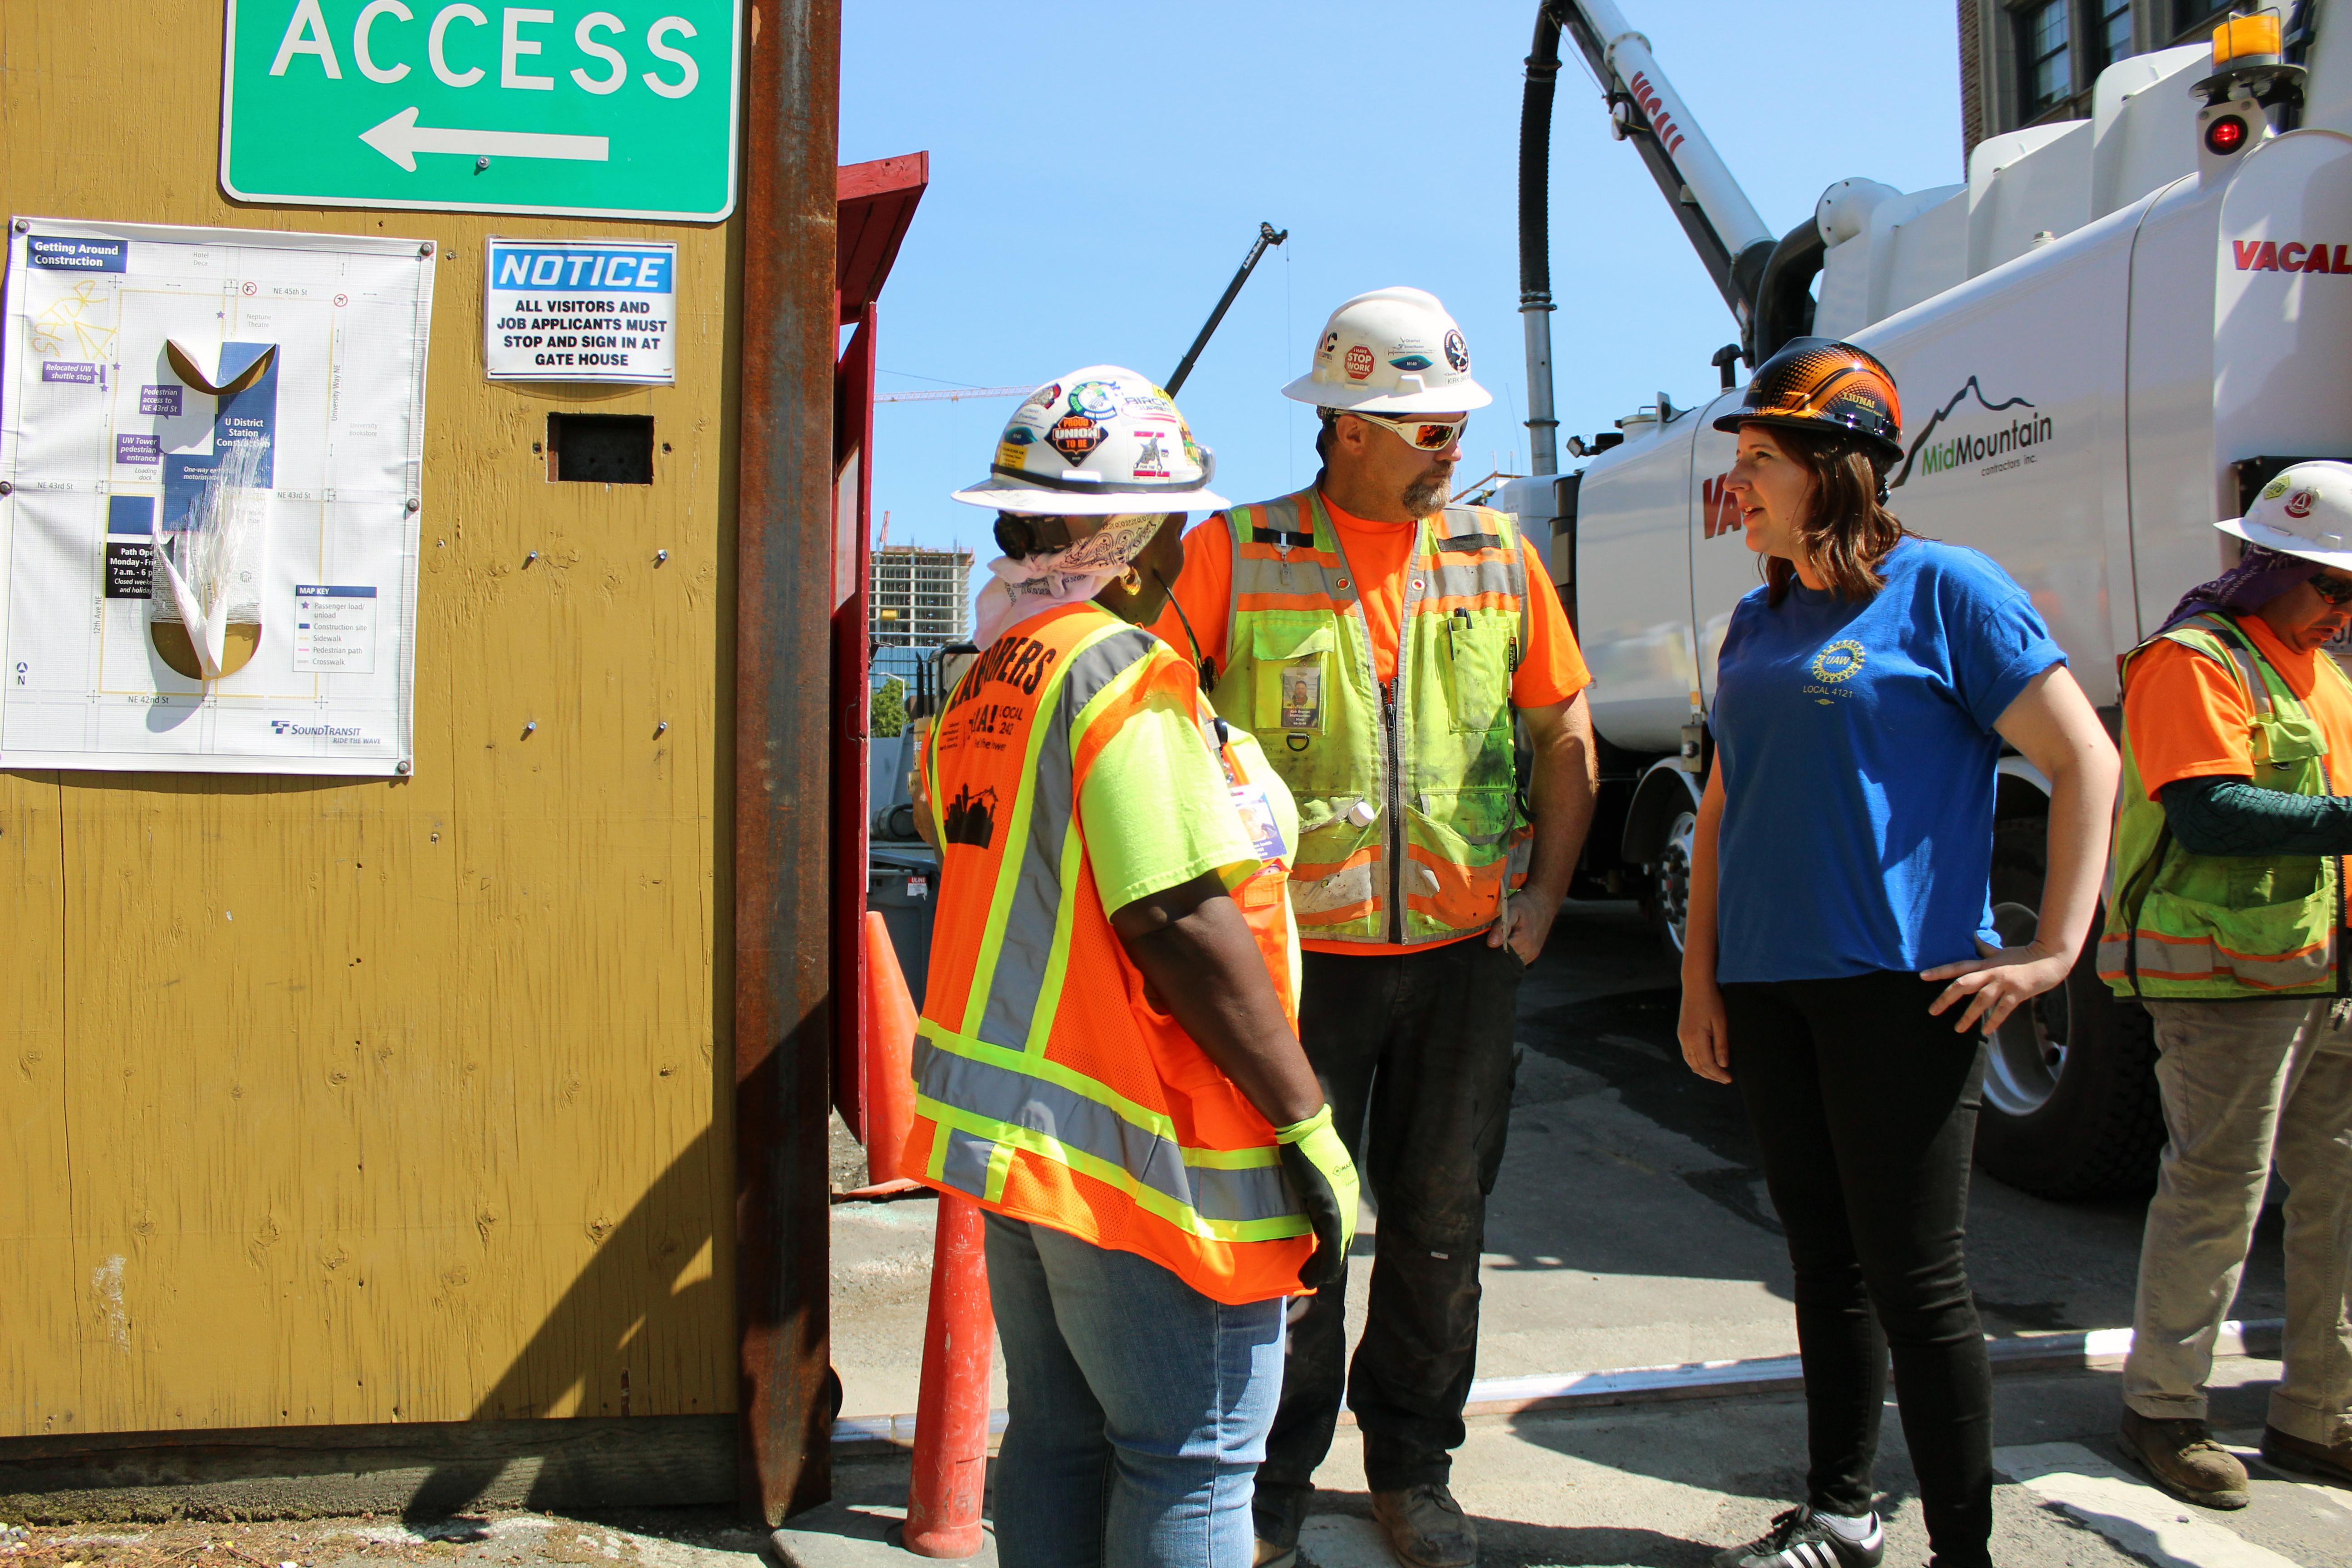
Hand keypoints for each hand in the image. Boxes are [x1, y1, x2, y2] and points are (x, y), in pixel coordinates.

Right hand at [1275, 1105, 1359, 1290]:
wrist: (1303, 1129)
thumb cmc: (1301, 1141)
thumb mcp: (1310, 1168)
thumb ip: (1311, 1183)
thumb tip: (1301, 1192)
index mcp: (1345, 1190)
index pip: (1342, 1226)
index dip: (1332, 1245)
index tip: (1321, 1258)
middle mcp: (1349, 1200)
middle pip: (1343, 1240)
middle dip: (1331, 1262)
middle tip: (1315, 1277)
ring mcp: (1342, 1206)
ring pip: (1338, 1248)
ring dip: (1325, 1269)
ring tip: (1311, 1281)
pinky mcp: (1330, 1211)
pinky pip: (1330, 1247)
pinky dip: (1323, 1266)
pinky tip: (1312, 1278)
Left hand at [1489, 888, 1560, 964]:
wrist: (1543, 902)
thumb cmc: (1525, 904)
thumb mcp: (1510, 909)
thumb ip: (1500, 926)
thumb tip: (1491, 944)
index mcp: (1524, 941)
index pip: (1500, 955)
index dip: (1491, 949)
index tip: (1487, 940)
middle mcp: (1530, 951)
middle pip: (1507, 960)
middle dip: (1497, 953)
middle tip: (1493, 939)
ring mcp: (1533, 954)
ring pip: (1513, 961)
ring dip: (1505, 954)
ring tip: (1501, 940)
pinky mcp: (1534, 954)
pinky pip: (1519, 959)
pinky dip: (1512, 954)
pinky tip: (1508, 943)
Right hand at [1678, 974, 1731, 1082]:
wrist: (1696, 985)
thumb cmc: (1712, 1001)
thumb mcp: (1721, 1024)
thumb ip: (1721, 1046)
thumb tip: (1723, 1065)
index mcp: (1696, 1038)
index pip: (1708, 1065)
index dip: (1719, 1074)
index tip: (1729, 1079)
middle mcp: (1686, 1040)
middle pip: (1697, 1067)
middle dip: (1711, 1076)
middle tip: (1725, 1079)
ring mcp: (1682, 1036)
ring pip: (1690, 1062)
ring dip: (1703, 1070)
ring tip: (1716, 1073)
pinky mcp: (1682, 1033)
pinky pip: (1687, 1054)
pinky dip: (1697, 1062)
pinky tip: (1706, 1061)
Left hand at [1923, 936, 2072, 1033]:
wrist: (2050, 958)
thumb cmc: (2022, 956)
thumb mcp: (1999, 952)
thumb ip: (1983, 949)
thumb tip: (1971, 936)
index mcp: (1985, 964)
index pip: (1958, 966)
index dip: (1940, 971)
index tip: (1922, 976)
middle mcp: (1991, 972)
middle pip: (1964, 984)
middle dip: (1946, 998)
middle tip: (1932, 1011)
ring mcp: (2004, 983)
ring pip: (1982, 1000)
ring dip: (1969, 1016)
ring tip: (1958, 1029)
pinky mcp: (2018, 993)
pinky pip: (2003, 1010)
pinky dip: (1994, 1021)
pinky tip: (1986, 1031)